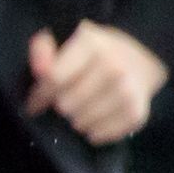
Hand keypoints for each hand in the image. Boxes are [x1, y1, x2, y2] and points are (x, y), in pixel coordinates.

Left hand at [27, 21, 168, 144]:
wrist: (141, 58)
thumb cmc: (93, 51)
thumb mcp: (65, 38)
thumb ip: (43, 49)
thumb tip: (39, 71)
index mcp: (92, 46)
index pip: (55, 78)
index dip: (38, 95)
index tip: (32, 104)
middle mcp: (113, 68)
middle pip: (67, 103)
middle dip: (58, 106)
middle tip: (60, 103)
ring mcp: (127, 92)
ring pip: (83, 121)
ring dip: (74, 120)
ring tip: (76, 111)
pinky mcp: (137, 113)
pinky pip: (104, 134)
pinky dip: (93, 133)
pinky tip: (91, 124)